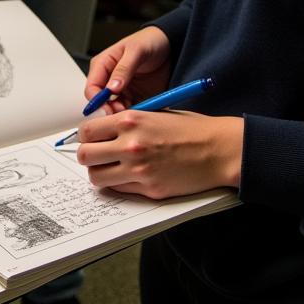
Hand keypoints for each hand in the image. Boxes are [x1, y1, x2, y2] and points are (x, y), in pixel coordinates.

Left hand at [77, 109, 243, 197]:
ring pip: (96, 177)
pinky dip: (118, 184)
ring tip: (110, 167)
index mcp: (130, 121)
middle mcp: (130, 145)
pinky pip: (119, 189)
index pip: (86, 131)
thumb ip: (125, 122)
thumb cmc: (189, 128)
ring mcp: (139, 170)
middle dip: (87, 155)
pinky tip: (128, 176)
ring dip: (100, 172)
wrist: (218, 150)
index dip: (86, 136)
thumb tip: (101, 130)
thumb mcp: (152, 113)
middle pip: (85, 156)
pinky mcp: (149, 189)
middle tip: (96, 154)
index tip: (91, 138)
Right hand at [84, 26, 172, 109]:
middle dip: (110, 110)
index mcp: (102, 65)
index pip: (91, 88)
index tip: (108, 108)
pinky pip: (130, 110)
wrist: (170, 46)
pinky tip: (141, 113)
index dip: (97, 101)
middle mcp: (109, 79)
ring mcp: (121, 90)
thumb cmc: (149, 41)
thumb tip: (111, 87)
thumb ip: (123, 69)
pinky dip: (134, 114)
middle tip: (124, 112)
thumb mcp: (136, 51)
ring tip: (135, 113)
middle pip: (101, 102)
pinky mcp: (134, 97)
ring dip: (123, 114)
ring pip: (115, 109)